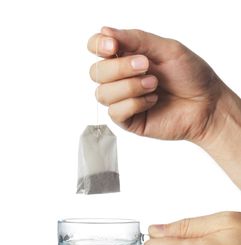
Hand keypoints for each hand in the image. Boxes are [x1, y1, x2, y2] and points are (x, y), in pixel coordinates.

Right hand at [88, 27, 223, 142]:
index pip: (96, 48)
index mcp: (127, 56)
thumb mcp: (167, 49)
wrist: (206, 104)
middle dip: (119, 68)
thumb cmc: (191, 75)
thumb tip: (105, 31)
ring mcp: (123, 100)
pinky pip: (115, 112)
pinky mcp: (128, 120)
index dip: (98, 46)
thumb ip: (136, 39)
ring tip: (154, 85)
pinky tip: (153, 101)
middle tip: (146, 66)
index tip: (113, 46)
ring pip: (102, 93)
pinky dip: (135, 104)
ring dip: (129, 87)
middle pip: (96, 72)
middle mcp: (121, 78)